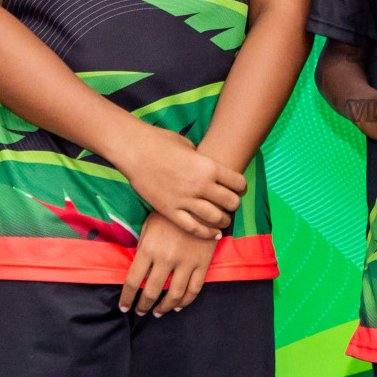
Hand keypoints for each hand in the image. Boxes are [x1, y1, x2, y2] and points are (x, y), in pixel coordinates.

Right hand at [117, 124, 245, 240]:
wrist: (134, 150)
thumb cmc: (161, 142)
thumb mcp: (191, 146)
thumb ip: (203, 161)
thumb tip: (211, 171)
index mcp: (209, 166)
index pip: (238, 183)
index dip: (242, 187)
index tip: (240, 190)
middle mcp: (200, 184)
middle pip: (230, 202)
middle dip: (234, 205)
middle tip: (231, 205)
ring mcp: (184, 199)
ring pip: (215, 217)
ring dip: (224, 220)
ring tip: (224, 220)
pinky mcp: (169, 210)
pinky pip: (193, 228)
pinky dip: (206, 233)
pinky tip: (213, 234)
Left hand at [120, 212, 217, 316]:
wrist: (200, 201)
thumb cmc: (170, 213)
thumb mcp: (149, 226)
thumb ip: (143, 249)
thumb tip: (139, 273)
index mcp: (148, 249)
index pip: (133, 282)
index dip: (127, 298)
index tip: (124, 306)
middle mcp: (166, 259)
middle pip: (152, 292)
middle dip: (143, 305)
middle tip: (140, 311)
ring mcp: (186, 262)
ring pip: (174, 294)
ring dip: (164, 307)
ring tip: (158, 312)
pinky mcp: (202, 263)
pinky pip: (194, 288)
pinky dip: (186, 301)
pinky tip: (178, 305)